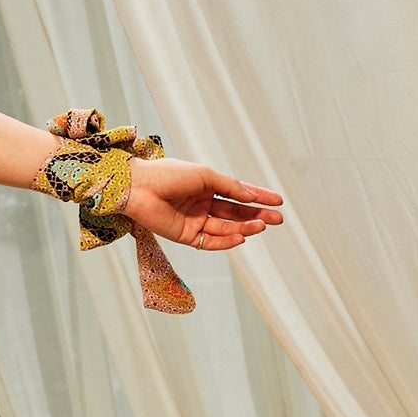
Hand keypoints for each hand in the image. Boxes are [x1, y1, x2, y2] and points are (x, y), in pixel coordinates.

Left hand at [120, 158, 282, 252]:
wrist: (138, 187)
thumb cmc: (168, 174)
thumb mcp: (204, 175)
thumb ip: (229, 187)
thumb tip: (251, 196)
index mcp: (206, 186)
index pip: (238, 194)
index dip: (258, 197)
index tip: (278, 200)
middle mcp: (202, 204)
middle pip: (235, 213)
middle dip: (257, 215)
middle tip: (277, 218)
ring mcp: (194, 220)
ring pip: (226, 228)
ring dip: (244, 228)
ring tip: (261, 226)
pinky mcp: (185, 236)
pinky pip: (210, 242)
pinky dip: (226, 241)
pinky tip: (241, 237)